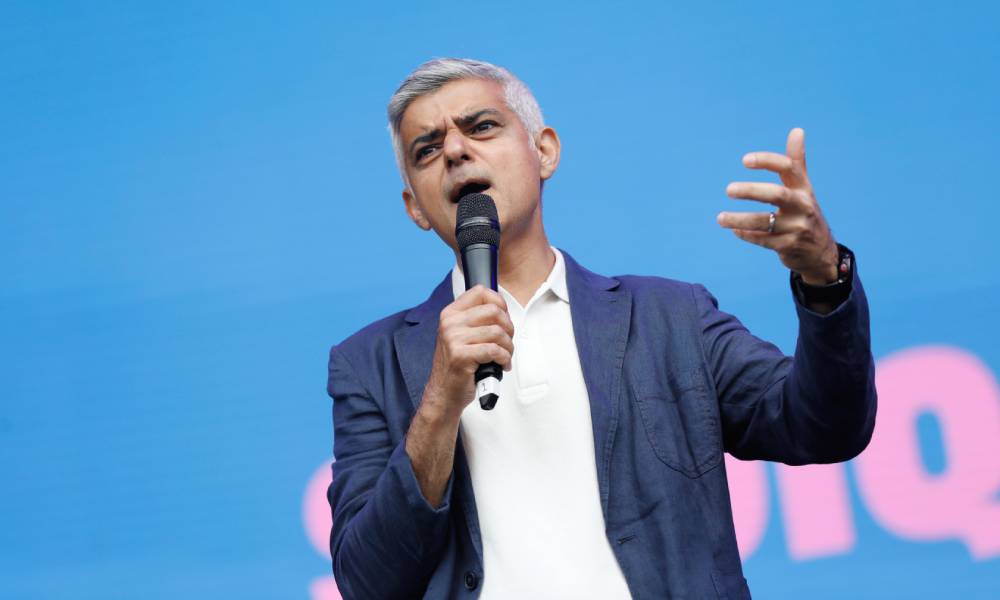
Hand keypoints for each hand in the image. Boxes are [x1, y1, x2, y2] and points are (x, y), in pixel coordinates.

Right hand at [423, 285, 513, 418]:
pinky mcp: (460, 356)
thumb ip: (476, 320)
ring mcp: (453, 339)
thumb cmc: (458, 364)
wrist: (444, 392)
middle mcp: (449, 323)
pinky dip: (504, 358)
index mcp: (450, 313)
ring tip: (505, 356)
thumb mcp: (461, 335)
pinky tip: (501, 365)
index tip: (504, 318)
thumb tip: (501, 308)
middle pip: (494, 311)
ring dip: (508, 346)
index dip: (499, 302)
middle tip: (507, 341)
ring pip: (497, 332)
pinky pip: (494, 350)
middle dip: (509, 328)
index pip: (480, 291)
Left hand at [716, 127, 838, 284]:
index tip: (744, 160)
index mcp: (803, 188)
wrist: (820, 251)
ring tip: (720, 218)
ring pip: (765, 222)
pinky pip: (763, 240)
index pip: (788, 168)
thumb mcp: (804, 187)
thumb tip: (797, 130)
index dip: (767, 161)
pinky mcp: (788, 247)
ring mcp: (796, 228)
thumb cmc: (805, 212)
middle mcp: (802, 206)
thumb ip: (796, 161)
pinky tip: (734, 230)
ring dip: (740, 219)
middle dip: (751, 191)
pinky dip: (746, 235)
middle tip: (728, 189)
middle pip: (776, 194)